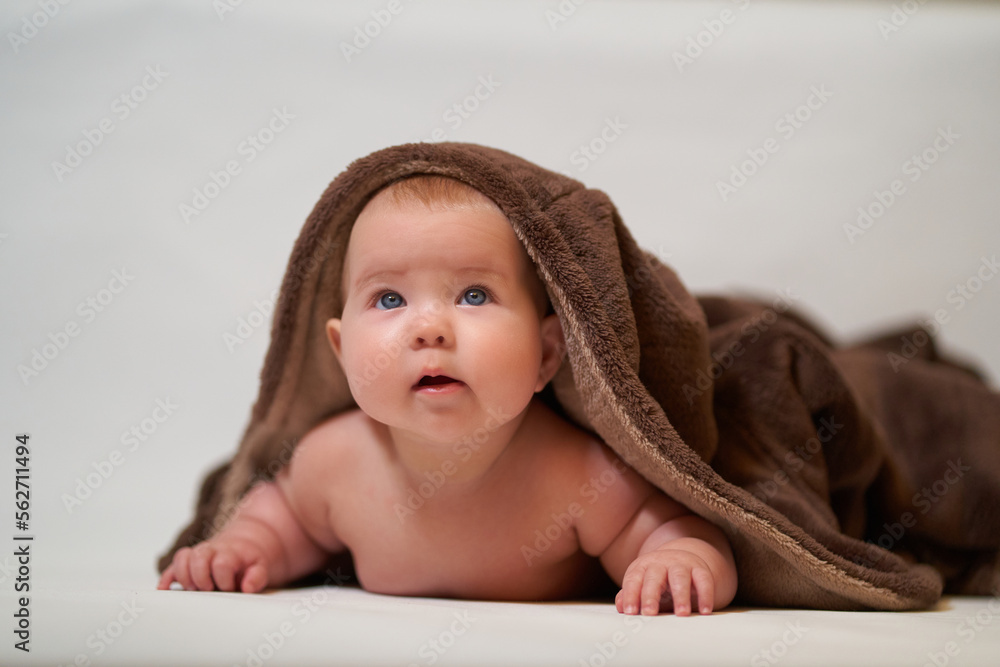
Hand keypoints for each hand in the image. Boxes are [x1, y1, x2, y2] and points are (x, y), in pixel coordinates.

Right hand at [157, 538, 271, 592]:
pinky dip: (166, 579)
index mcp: (230, 552)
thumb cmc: (249, 562)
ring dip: (184, 576)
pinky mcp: (187, 563)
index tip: (230, 588)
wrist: (242, 546)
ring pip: (182, 558)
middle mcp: (211, 551)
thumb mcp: (260, 567)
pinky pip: (171, 567)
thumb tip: (247, 587)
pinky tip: (164, 591)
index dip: (223, 579)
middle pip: (198, 557)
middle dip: (201, 577)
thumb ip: (257, 576)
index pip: (221, 563)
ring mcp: (197, 556)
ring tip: (193, 590)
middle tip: (209, 590)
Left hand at [615, 548, 714, 615]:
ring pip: (680, 577)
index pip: (633, 580)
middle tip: (649, 613)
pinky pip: (704, 580)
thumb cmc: (658, 579)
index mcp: (643, 566)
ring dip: (680, 595)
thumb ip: (630, 595)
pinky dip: (705, 595)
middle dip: (651, 595)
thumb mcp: (642, 584)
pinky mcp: (700, 569)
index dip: (630, 595)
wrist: (682, 559)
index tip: (629, 613)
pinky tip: (705, 611)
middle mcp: (661, 563)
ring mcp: (681, 564)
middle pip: (654, 577)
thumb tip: (621, 607)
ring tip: (681, 614)